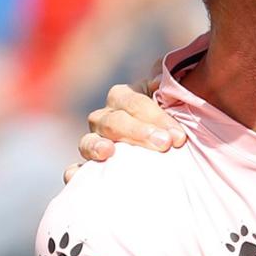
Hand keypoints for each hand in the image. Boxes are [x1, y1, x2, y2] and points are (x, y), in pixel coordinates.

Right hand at [63, 79, 186, 183]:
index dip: (156, 117)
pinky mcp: (89, 169)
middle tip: (164, 144)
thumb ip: (172, 89)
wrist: (171, 151)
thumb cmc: (177, 125)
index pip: (135, 102)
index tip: (178, 136)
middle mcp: (107, 117)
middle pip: (113, 121)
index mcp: (127, 97)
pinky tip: (77, 176)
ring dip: (96, 145)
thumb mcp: (180, 104)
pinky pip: (75, 171)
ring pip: (87, 141)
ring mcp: (94, 142)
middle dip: (139, 132)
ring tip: (109, 152)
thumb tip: (159, 79)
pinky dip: (74, 173)